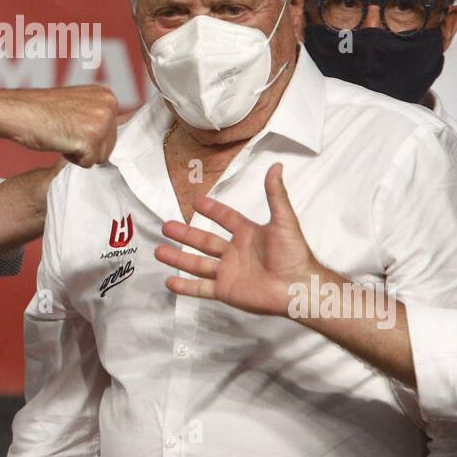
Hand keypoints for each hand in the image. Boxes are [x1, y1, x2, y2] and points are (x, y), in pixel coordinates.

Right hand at [0, 86, 117, 167]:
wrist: (17, 112)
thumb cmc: (42, 112)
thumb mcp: (79, 106)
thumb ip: (98, 116)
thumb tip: (115, 135)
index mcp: (108, 96)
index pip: (112, 132)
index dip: (89, 137)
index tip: (72, 126)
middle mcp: (109, 105)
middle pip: (110, 146)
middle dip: (87, 146)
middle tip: (65, 130)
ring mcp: (101, 121)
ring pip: (102, 156)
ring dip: (81, 153)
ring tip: (63, 134)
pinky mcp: (91, 138)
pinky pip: (89, 164)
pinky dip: (72, 158)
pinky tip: (60, 140)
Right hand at [154, 163, 322, 315]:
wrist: (298, 287)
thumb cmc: (294, 254)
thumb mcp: (284, 220)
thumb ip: (276, 194)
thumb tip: (276, 166)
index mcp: (248, 234)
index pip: (225, 218)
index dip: (211, 210)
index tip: (195, 201)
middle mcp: (235, 252)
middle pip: (204, 241)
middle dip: (185, 234)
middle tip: (166, 226)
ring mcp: (229, 273)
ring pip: (197, 264)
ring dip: (178, 258)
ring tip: (159, 251)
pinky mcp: (226, 291)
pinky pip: (201, 288)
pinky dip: (185, 286)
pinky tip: (169, 281)